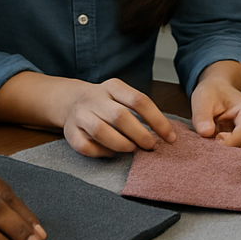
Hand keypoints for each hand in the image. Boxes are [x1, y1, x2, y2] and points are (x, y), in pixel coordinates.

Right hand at [58, 78, 175, 156]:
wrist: (71, 100)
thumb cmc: (106, 102)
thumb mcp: (122, 96)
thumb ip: (139, 110)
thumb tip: (164, 133)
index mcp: (113, 86)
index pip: (139, 100)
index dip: (157, 120)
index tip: (170, 137)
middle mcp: (95, 98)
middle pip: (120, 116)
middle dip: (140, 134)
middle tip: (151, 145)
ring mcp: (80, 115)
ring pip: (100, 131)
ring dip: (121, 144)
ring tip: (133, 149)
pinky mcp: (70, 132)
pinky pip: (86, 146)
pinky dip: (102, 152)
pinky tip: (112, 153)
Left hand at [191, 61, 240, 147]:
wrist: (217, 91)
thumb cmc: (212, 92)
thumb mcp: (202, 98)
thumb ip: (202, 115)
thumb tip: (205, 133)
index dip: (228, 141)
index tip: (212, 142)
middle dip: (228, 151)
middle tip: (209, 151)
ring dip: (227, 155)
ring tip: (210, 151)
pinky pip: (238, 154)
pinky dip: (226, 156)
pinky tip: (213, 154)